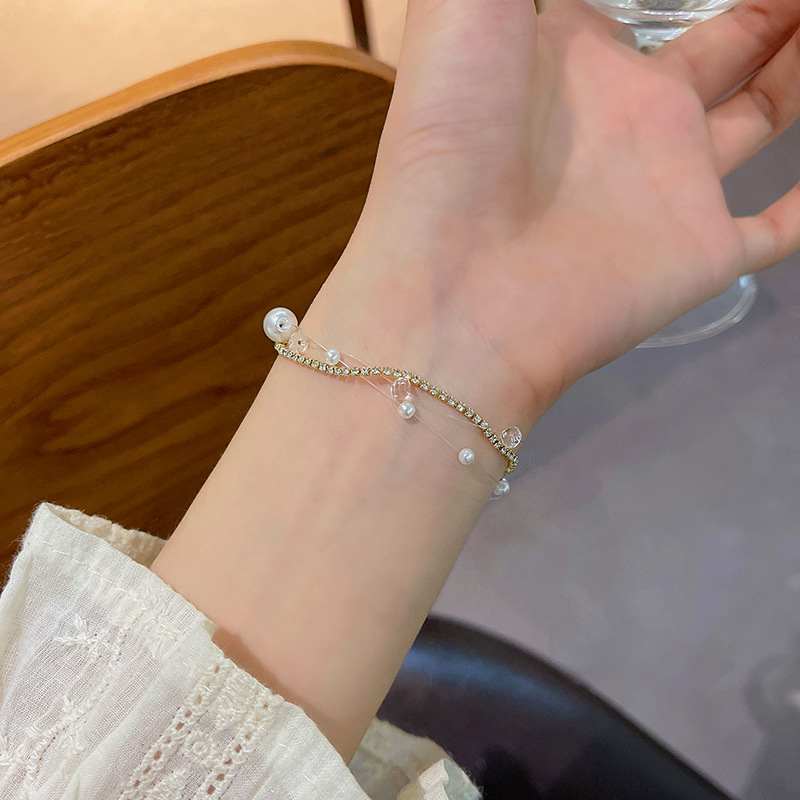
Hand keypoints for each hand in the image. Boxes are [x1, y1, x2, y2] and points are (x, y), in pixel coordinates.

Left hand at [321, 0, 799, 425]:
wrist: (455, 287)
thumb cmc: (450, 134)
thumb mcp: (465, 7)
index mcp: (573, 54)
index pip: (639, 3)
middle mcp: (628, 115)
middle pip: (724, 45)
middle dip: (769, 13)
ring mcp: (667, 186)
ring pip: (763, 113)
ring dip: (799, 71)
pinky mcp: (700, 253)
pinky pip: (777, 228)